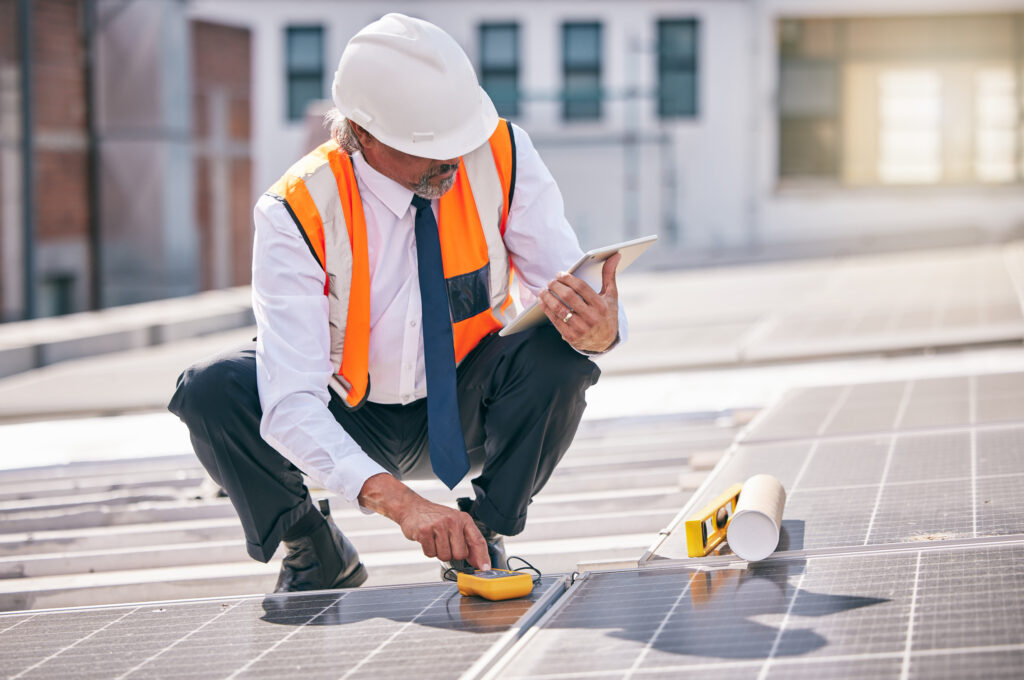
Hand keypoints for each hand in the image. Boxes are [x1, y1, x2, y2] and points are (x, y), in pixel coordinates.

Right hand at [357, 473, 490, 569]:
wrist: (413, 508)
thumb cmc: (435, 517)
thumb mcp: (455, 523)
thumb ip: (467, 541)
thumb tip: (478, 561)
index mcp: (463, 519)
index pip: (478, 540)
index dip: (482, 556)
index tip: (485, 568)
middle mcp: (453, 521)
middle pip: (460, 554)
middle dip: (452, 554)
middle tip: (445, 543)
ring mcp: (438, 525)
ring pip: (445, 556)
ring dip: (439, 552)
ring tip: (435, 539)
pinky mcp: (424, 531)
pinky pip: (431, 553)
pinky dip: (428, 550)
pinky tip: (427, 539)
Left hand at [539, 253, 619, 352]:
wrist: (605, 342)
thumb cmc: (607, 314)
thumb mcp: (611, 296)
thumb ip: (609, 275)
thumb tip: (615, 254)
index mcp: (601, 306)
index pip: (581, 288)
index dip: (568, 279)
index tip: (560, 274)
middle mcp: (591, 318)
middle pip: (568, 297)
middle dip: (556, 286)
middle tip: (550, 281)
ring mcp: (581, 329)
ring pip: (559, 309)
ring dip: (548, 298)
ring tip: (543, 290)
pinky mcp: (571, 337)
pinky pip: (555, 321)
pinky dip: (547, 310)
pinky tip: (542, 302)